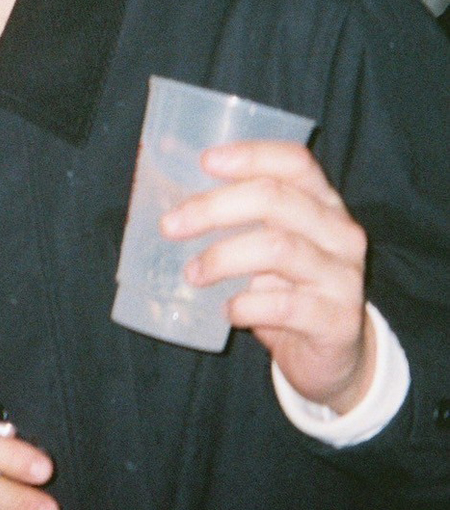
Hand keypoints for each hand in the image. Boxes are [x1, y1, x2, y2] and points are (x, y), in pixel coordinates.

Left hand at [161, 140, 372, 412]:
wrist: (332, 354)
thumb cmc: (286, 287)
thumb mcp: (265, 244)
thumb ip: (235, 219)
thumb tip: (166, 191)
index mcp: (322, 203)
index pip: (295, 161)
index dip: (250, 155)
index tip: (205, 162)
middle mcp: (340, 232)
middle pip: (276, 199)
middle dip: (213, 208)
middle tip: (171, 226)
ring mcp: (343, 276)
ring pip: (277, 248)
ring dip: (222, 258)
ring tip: (192, 274)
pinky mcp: (338, 320)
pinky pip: (285, 305)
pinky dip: (245, 305)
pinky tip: (227, 310)